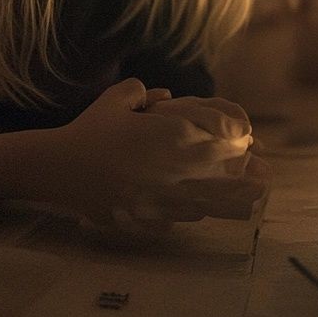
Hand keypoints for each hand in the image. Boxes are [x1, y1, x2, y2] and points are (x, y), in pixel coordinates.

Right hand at [43, 79, 255, 226]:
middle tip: (254, 163)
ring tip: (253, 191)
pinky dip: (205, 209)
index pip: (237, 131)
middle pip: (243, 168)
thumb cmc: (92, 131)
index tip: (242, 134)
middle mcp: (187, 168)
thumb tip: (164, 99)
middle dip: (249, 163)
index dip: (240, 130)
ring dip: (240, 193)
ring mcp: (176, 199)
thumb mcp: (120, 98)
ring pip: (230, 202)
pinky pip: (197, 217)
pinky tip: (204, 206)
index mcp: (182, 134)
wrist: (62, 171)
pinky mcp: (161, 222)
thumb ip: (144, 93)